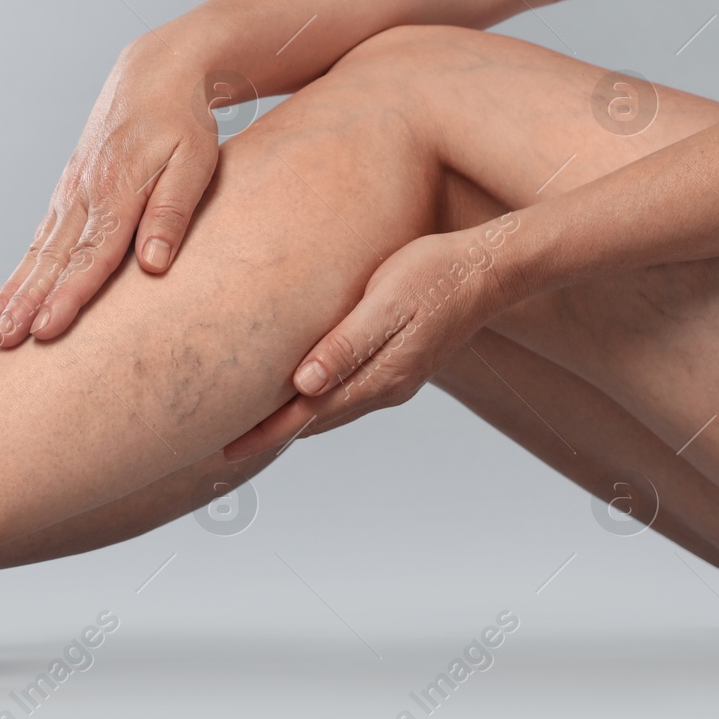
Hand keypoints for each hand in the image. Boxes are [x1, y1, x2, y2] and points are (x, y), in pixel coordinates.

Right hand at [0, 40, 220, 345]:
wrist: (157, 71)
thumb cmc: (183, 119)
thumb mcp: (194, 161)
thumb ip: (171, 212)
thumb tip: (154, 265)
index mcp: (118, 190)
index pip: (92, 256)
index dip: (68, 297)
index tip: (46, 330)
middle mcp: (86, 194)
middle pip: (53, 260)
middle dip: (27, 304)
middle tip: (4, 343)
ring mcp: (72, 192)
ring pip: (40, 252)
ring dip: (15, 293)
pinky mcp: (69, 191)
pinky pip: (40, 239)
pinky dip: (21, 271)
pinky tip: (5, 298)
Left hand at [223, 217, 523, 459]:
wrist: (491, 269)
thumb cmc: (436, 274)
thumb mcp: (386, 304)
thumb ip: (346, 346)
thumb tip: (304, 386)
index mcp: (380, 377)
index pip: (308, 415)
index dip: (266, 433)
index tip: (228, 449)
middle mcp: (387, 387)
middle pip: (317, 422)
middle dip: (273, 435)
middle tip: (227, 447)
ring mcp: (396, 379)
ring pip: (333, 411)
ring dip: (295, 423)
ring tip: (256, 429)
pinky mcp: (400, 364)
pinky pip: (349, 394)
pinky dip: (319, 403)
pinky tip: (304, 395)